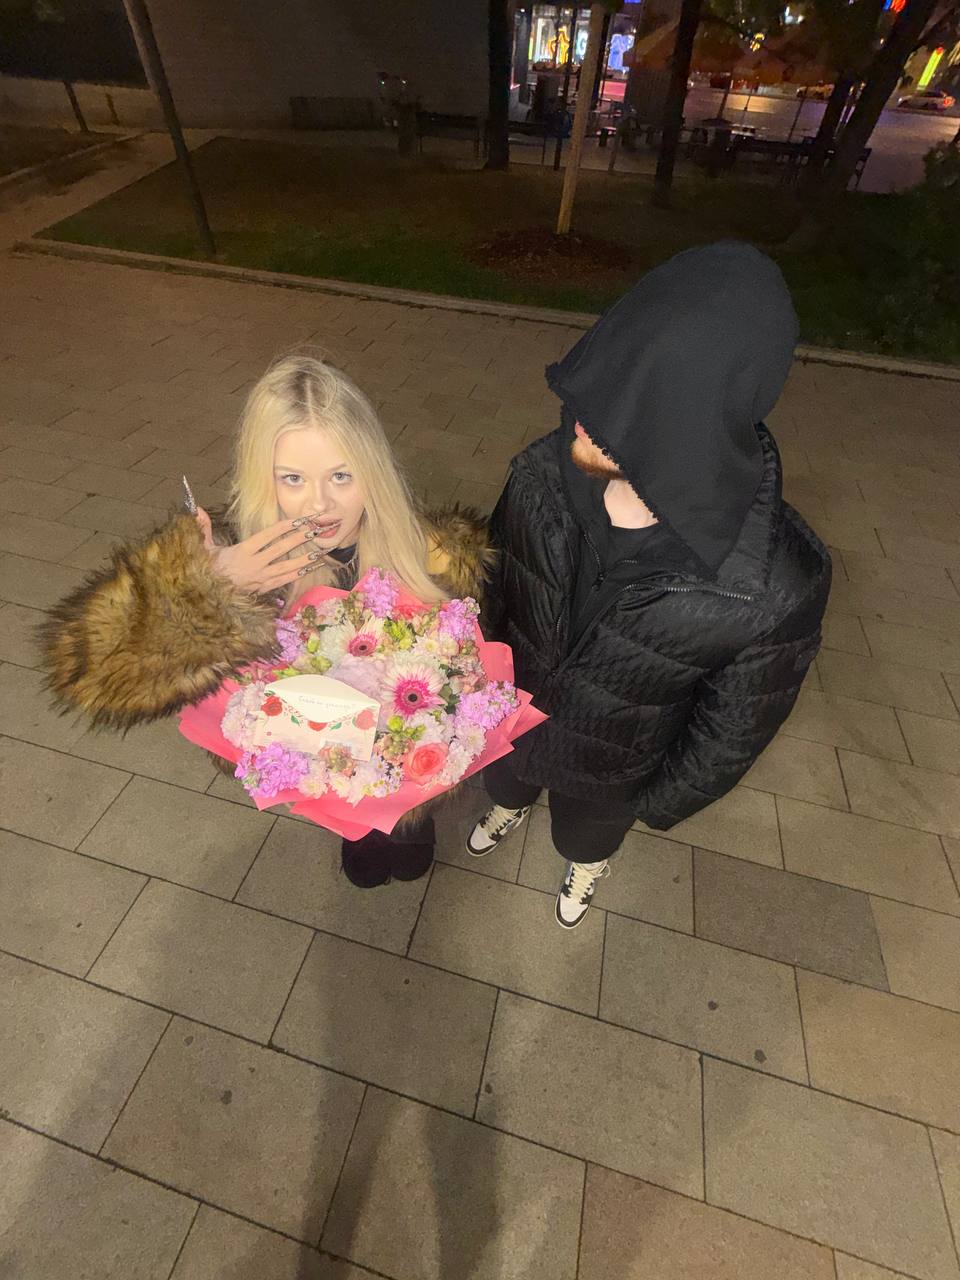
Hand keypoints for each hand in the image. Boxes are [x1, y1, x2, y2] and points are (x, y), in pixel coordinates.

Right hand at [195, 509, 324, 593]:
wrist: (206, 598)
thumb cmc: (207, 570)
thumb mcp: (204, 549)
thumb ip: (203, 528)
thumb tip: (197, 509)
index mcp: (242, 551)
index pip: (267, 536)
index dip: (284, 527)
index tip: (298, 520)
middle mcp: (254, 564)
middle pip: (281, 549)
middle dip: (299, 539)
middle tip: (315, 530)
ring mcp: (260, 578)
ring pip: (286, 567)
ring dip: (304, 559)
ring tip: (320, 551)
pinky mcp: (263, 589)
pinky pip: (284, 581)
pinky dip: (297, 574)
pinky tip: (310, 568)